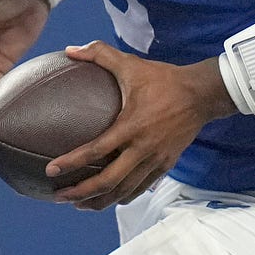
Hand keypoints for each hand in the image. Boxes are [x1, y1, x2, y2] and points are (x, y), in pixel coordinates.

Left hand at [46, 45, 233, 211]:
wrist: (203, 94)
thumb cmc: (164, 79)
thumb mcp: (131, 64)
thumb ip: (99, 54)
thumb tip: (70, 50)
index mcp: (131, 125)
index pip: (96, 150)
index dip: (71, 163)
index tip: (51, 171)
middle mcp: (143, 148)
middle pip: (108, 181)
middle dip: (81, 192)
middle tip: (59, 196)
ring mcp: (156, 160)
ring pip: (124, 191)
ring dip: (99, 201)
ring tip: (78, 204)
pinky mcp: (165, 165)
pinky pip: (141, 188)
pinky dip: (122, 197)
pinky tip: (107, 199)